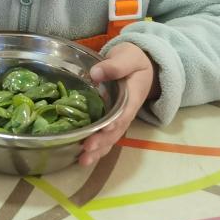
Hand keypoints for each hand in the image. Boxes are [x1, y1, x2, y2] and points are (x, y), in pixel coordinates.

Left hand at [79, 41, 155, 166]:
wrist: (138, 63)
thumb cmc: (132, 59)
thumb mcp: (128, 57)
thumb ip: (115, 66)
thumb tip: (95, 74)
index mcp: (132, 97)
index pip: (123, 113)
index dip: (114, 123)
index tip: (103, 131)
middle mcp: (126, 111)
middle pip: (115, 131)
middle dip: (101, 143)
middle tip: (86, 152)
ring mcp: (119, 117)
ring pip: (109, 137)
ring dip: (97, 150)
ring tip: (83, 161)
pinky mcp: (111, 118)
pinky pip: (104, 134)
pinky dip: (95, 146)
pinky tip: (81, 155)